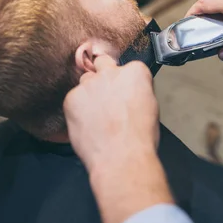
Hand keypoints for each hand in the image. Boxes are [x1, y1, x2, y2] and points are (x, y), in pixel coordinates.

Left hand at [63, 55, 158, 172]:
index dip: (126, 83)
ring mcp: (89, 84)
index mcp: (135, 73)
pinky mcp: (72, 97)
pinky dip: (77, 109)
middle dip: (104, 74)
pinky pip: (73, 99)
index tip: (126, 93)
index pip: (129, 68)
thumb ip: (136, 92)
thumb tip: (129, 94)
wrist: (121, 159)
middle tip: (106, 95)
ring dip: (89, 93)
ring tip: (96, 116)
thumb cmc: (139, 140)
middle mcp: (111, 73)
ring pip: (86, 81)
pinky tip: (87, 124)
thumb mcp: (150, 107)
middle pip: (103, 63)